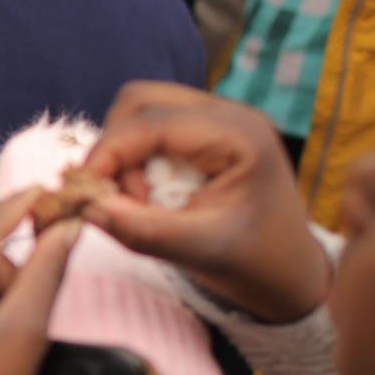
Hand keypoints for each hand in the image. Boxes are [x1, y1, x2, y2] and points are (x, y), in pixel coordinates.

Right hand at [81, 82, 330, 323]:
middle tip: (119, 199)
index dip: (108, 153)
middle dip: (115, 148)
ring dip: (124, 153)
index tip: (84, 194)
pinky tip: (149, 194)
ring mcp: (218, 118)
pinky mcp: (207, 133)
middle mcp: (228, 113)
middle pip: (140, 101)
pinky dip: (136, 158)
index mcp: (238, 133)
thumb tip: (85, 210)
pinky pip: (153, 128)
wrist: (290, 273)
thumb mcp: (199, 250)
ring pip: (142, 110)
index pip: (150, 121)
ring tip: (138, 200)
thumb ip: (142, 230)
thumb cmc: (255, 262)